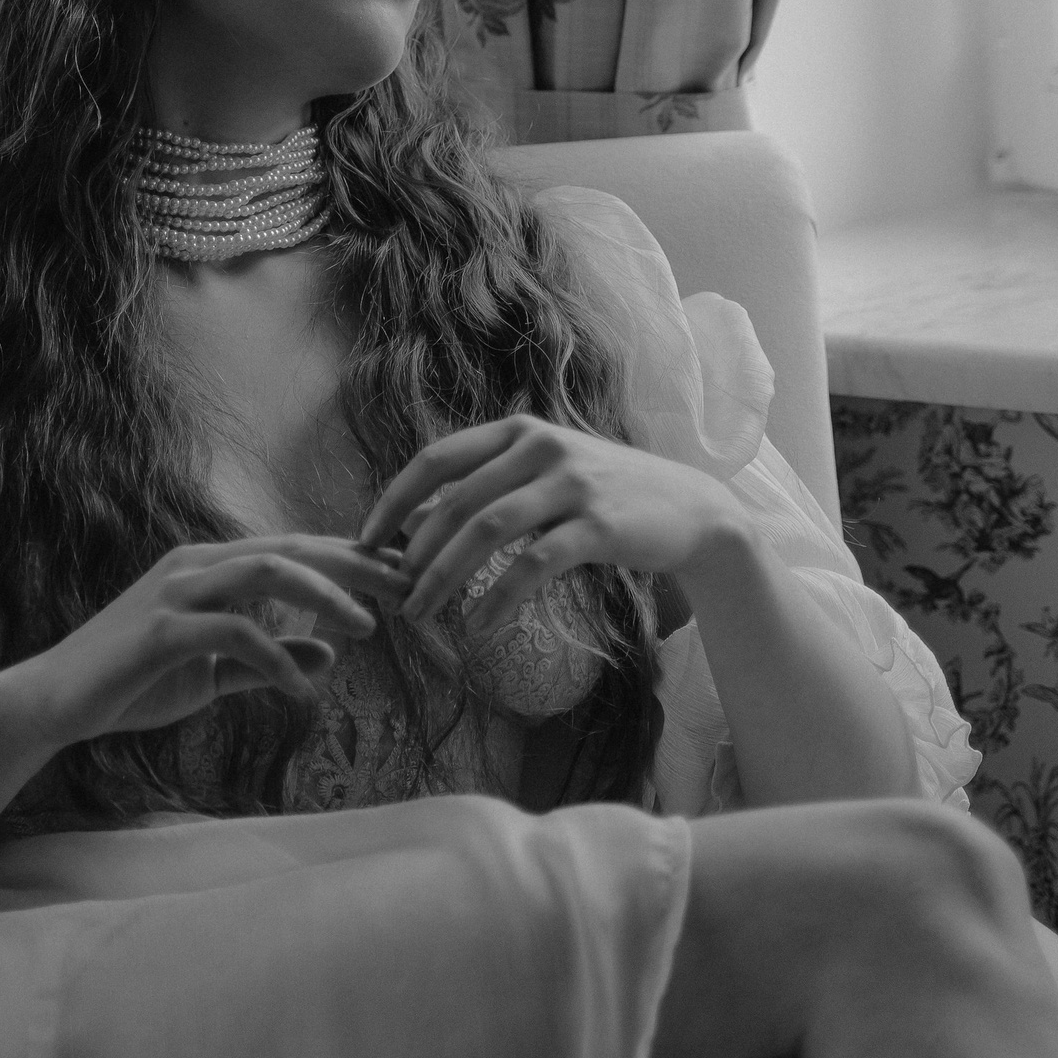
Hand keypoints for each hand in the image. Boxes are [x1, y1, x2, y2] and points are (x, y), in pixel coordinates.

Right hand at [23, 534, 405, 745]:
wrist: (54, 702)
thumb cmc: (131, 683)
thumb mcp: (212, 673)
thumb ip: (266, 661)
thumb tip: (329, 656)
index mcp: (209, 566)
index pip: (293, 548)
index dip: (350, 558)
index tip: (402, 572)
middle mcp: (195, 564)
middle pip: (291, 547)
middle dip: (355, 563)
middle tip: (408, 583)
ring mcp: (176, 592)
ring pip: (267, 571)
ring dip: (324, 595)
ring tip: (367, 629)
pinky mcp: (161, 631)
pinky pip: (233, 633)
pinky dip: (275, 659)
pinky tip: (302, 691)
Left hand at [358, 416, 753, 639]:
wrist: (692, 510)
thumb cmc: (606, 495)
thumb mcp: (545, 476)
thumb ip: (488, 489)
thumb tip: (415, 526)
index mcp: (519, 430)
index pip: (437, 457)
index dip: (395, 498)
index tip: (364, 538)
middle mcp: (541, 447)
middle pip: (457, 500)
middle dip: (416, 552)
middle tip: (394, 595)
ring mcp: (571, 483)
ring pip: (487, 530)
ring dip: (445, 576)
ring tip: (422, 615)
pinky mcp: (597, 525)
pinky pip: (532, 565)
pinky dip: (498, 598)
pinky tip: (479, 627)